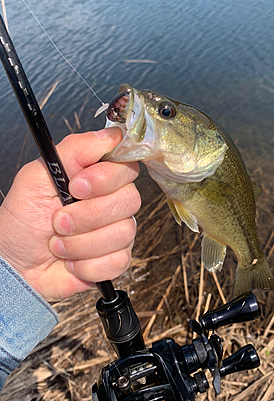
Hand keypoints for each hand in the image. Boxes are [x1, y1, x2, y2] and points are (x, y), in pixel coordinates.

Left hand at [0, 127, 139, 301]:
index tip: (76, 187)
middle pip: (129, 200)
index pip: (127, 167)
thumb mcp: (38, 176)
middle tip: (59, 220)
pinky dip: (86, 264)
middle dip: (88, 215)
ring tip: (59, 243)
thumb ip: (75, 149)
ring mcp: (117, 233)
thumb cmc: (23, 221)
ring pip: (123, 233)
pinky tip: (72, 260)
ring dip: (81, 243)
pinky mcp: (116, 260)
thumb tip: (111, 135)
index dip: (105, 178)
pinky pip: (117, 261)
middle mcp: (112, 203)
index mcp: (97, 179)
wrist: (16, 265)